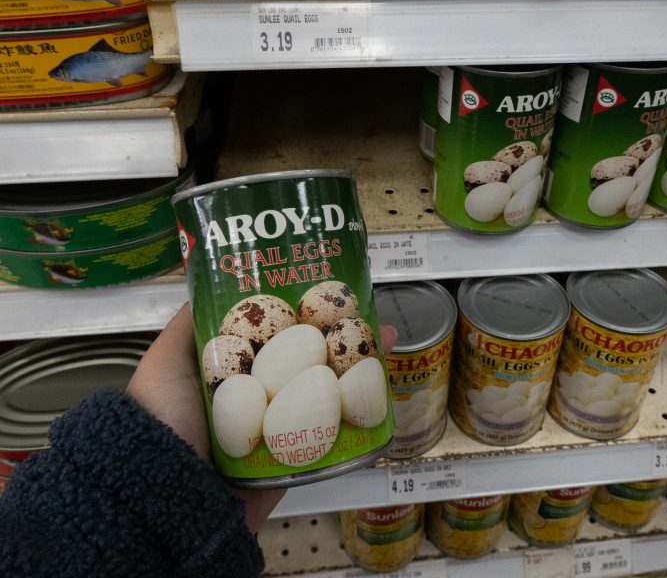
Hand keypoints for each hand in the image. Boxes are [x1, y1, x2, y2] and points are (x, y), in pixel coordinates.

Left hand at [127, 304, 397, 532]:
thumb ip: (186, 328)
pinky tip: (380, 389)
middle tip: (365, 312)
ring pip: (326, 395)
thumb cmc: (163, 423)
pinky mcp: (296, 462)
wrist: (169, 496)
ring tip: (384, 341)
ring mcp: (279, 432)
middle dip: (338, 337)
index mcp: (230, 378)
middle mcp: (257, 402)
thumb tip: (207, 288)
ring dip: (358, 369)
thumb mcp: (164, 364)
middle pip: (306, 363)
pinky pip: (332, 436)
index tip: (325, 292)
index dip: (300, 315)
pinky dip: (360, 415)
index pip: (273, 338)